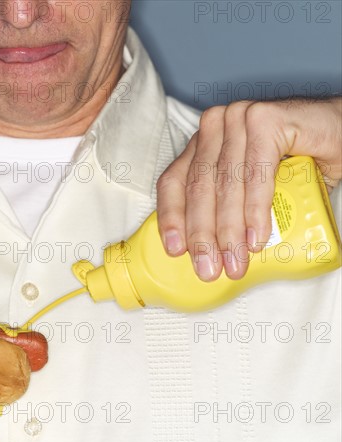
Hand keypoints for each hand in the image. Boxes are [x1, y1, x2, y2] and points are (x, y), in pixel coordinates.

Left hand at [156, 97, 341, 280]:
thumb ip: (223, 207)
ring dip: (229, 231)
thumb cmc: (292, 166)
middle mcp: (215, 126)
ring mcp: (238, 118)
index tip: (175, 250)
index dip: (172, 218)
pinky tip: (256, 237)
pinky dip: (255, 211)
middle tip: (210, 269)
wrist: (338, 136)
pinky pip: (256, 175)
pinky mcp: (265, 119)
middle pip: (199, 188)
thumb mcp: (246, 190)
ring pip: (226, 185)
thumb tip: (204, 252)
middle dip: (203, 236)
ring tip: (236, 261)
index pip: (173, 182)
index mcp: (202, 143)